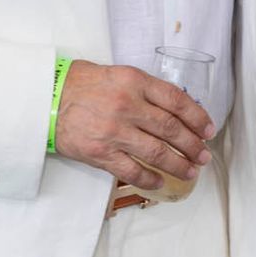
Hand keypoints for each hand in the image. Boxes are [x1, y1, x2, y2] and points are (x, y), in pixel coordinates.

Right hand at [51, 60, 214, 190]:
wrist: (47, 98)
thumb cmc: (84, 84)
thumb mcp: (120, 74)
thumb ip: (146, 90)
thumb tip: (176, 110)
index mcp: (135, 82)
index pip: (176, 101)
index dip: (198, 117)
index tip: (208, 130)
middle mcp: (127, 105)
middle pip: (171, 129)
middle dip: (193, 145)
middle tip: (204, 155)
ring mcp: (114, 132)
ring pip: (157, 153)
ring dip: (179, 165)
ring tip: (191, 171)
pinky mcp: (100, 153)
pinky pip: (132, 171)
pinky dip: (150, 179)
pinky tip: (161, 182)